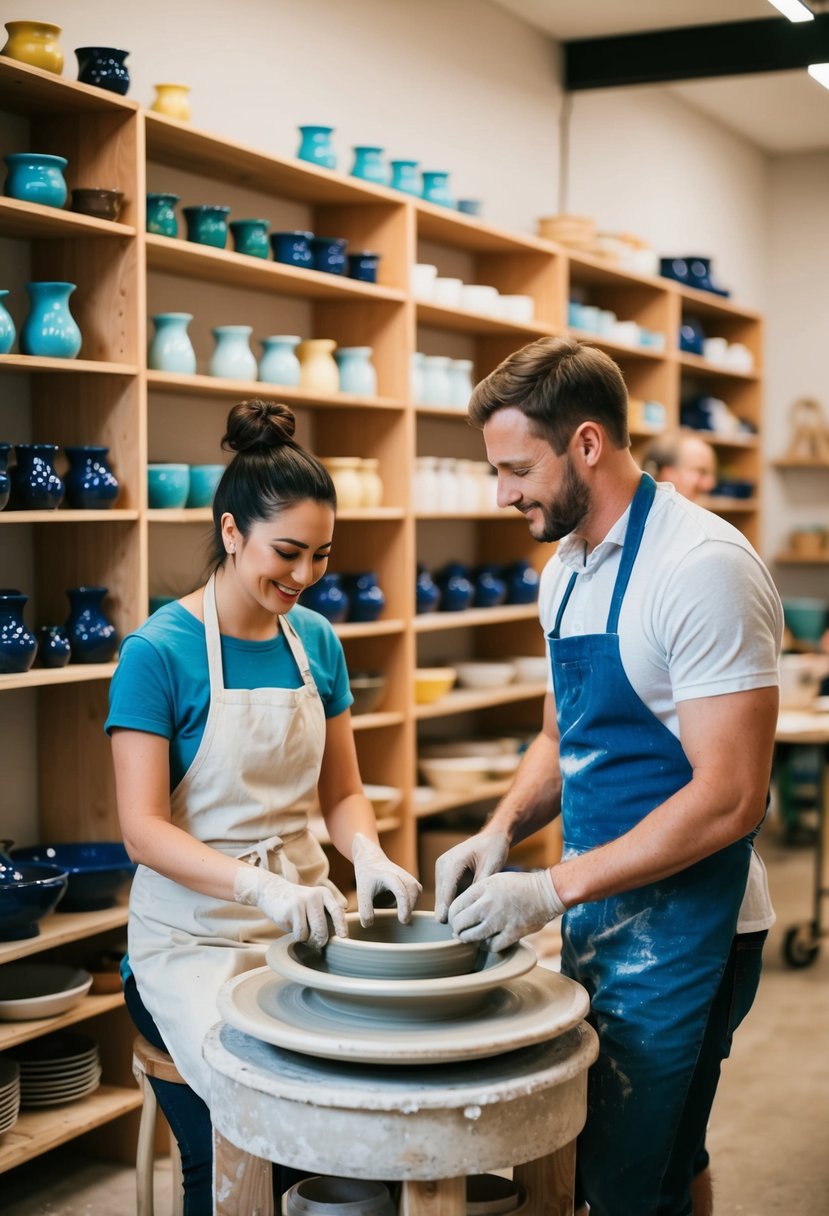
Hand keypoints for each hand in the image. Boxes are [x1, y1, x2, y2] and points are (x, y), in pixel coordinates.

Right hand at [233, 865, 346, 948]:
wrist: (271, 890)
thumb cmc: (297, 901)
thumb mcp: (314, 900)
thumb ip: (326, 912)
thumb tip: (341, 932)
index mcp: (324, 894)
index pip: (336, 911)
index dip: (341, 925)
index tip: (343, 937)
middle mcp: (314, 897)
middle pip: (322, 929)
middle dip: (320, 941)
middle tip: (316, 942)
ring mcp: (301, 903)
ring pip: (309, 934)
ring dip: (306, 938)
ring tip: (301, 929)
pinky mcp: (289, 912)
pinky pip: (298, 934)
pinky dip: (295, 935)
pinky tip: (291, 924)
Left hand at [351, 833, 421, 924]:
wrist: (371, 860)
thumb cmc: (367, 876)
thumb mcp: (362, 892)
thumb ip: (365, 909)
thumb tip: (370, 925)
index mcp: (388, 875)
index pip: (400, 891)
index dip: (404, 906)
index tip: (402, 920)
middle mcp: (400, 874)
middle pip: (413, 890)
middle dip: (410, 906)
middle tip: (403, 921)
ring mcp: (408, 876)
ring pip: (416, 891)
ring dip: (411, 904)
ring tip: (402, 914)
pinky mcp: (411, 880)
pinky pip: (416, 892)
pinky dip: (412, 902)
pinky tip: (403, 908)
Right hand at [433, 830, 510, 922]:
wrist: (492, 836)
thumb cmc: (493, 848)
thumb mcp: (491, 866)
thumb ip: (480, 884)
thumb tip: (472, 904)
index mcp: (452, 862)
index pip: (446, 891)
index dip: (446, 908)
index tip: (446, 924)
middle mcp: (442, 865)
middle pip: (441, 895)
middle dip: (448, 911)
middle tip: (457, 930)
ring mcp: (442, 869)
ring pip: (442, 895)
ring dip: (450, 908)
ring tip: (460, 925)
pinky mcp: (445, 873)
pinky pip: (446, 892)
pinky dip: (453, 902)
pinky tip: (463, 913)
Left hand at [448, 869, 565, 952]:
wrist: (547, 892)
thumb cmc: (520, 885)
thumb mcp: (495, 879)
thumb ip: (477, 892)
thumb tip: (460, 910)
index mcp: (483, 887)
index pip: (455, 906)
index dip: (452, 916)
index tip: (454, 919)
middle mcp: (489, 904)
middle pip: (460, 922)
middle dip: (456, 929)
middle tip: (458, 931)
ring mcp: (500, 919)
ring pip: (472, 937)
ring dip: (468, 939)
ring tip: (468, 938)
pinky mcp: (512, 933)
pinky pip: (491, 946)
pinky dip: (487, 946)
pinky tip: (488, 941)